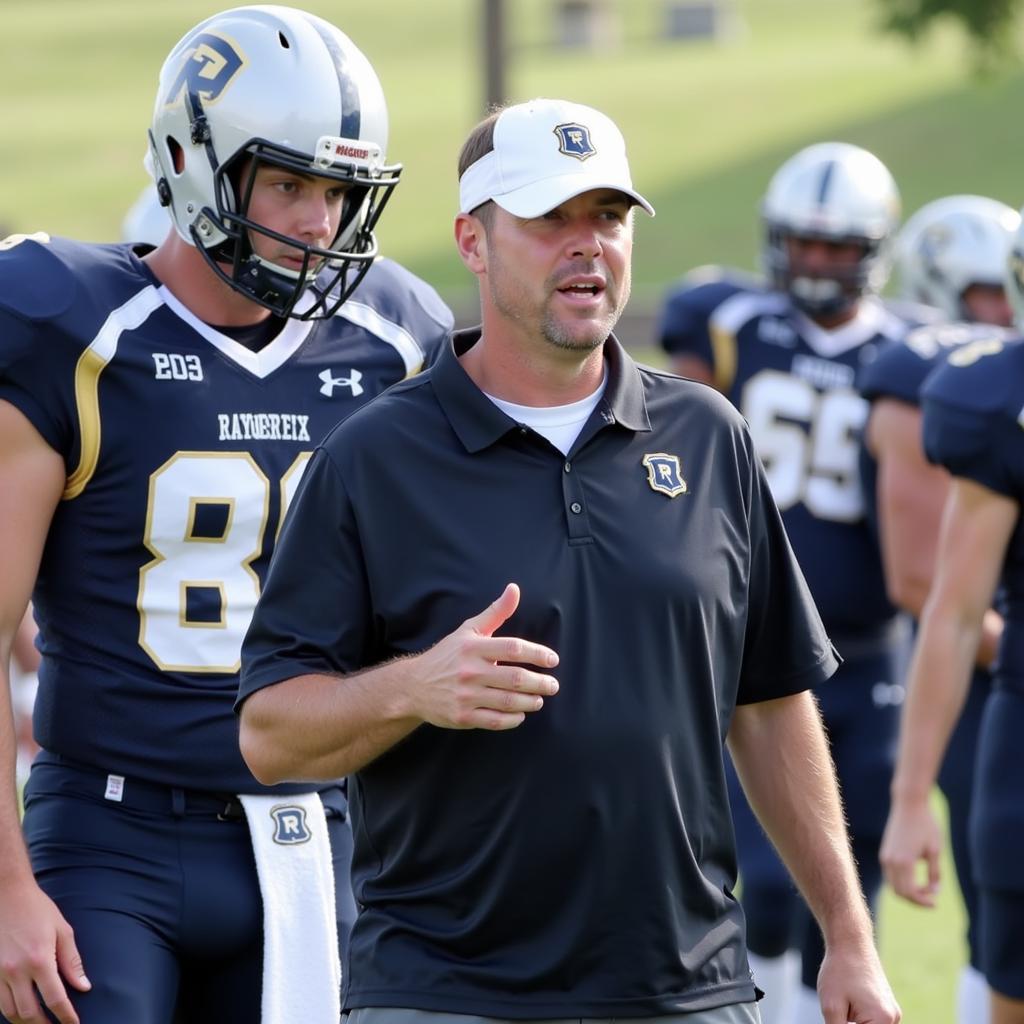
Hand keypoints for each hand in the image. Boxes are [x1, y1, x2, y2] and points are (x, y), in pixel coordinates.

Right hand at [0, 878, 90, 1023]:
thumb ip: (72, 961)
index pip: (55, 998)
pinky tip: (20, 1011)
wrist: (7, 895)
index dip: (66, 1016)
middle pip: (29, 1013)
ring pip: (10, 1012)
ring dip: (25, 1023)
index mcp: (40, 959)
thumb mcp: (63, 931)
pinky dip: (9, 1011)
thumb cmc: (38, 910)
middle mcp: (17, 970)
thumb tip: (83, 987)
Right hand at [409, 583, 558, 730]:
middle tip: (553, 685)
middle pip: (514, 677)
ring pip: (508, 701)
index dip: (537, 654)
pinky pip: (495, 721)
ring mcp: (466, 696)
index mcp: (473, 647)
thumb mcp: (468, 630)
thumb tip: (514, 589)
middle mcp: (470, 671)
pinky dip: (513, 719)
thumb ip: (495, 611)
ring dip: (530, 702)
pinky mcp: (462, 717)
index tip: (552, 660)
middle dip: (540, 683)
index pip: (513, 648)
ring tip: (539, 699)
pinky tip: (520, 714)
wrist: (414, 686)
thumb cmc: (447, 656)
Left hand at [817, 940, 900, 1023]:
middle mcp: (893, 1019)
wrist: (850, 942)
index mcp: (883, 1021)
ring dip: (854, 1023)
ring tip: (843, 1008)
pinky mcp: (886, 1007)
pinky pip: (873, 1023)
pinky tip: (847, 1008)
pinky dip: (860, 1021)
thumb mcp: (831, 1006)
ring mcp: (892, 1013)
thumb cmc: (839, 970)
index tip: (840, 1021)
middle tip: (841, 1013)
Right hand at [879, 797, 941, 906]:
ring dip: (908, 891)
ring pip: (893, 885)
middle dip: (916, 899)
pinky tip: (915, 876)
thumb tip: (934, 890)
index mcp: (904, 862)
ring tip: (925, 886)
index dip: (923, 902)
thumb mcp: (935, 850)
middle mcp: (890, 861)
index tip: (936, 902)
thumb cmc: (925, 825)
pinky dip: (901, 882)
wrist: (909, 804)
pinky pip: (890, 875)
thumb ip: (935, 872)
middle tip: (932, 896)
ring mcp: (885, 856)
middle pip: (899, 892)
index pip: (910, 893)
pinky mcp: (884, 851)